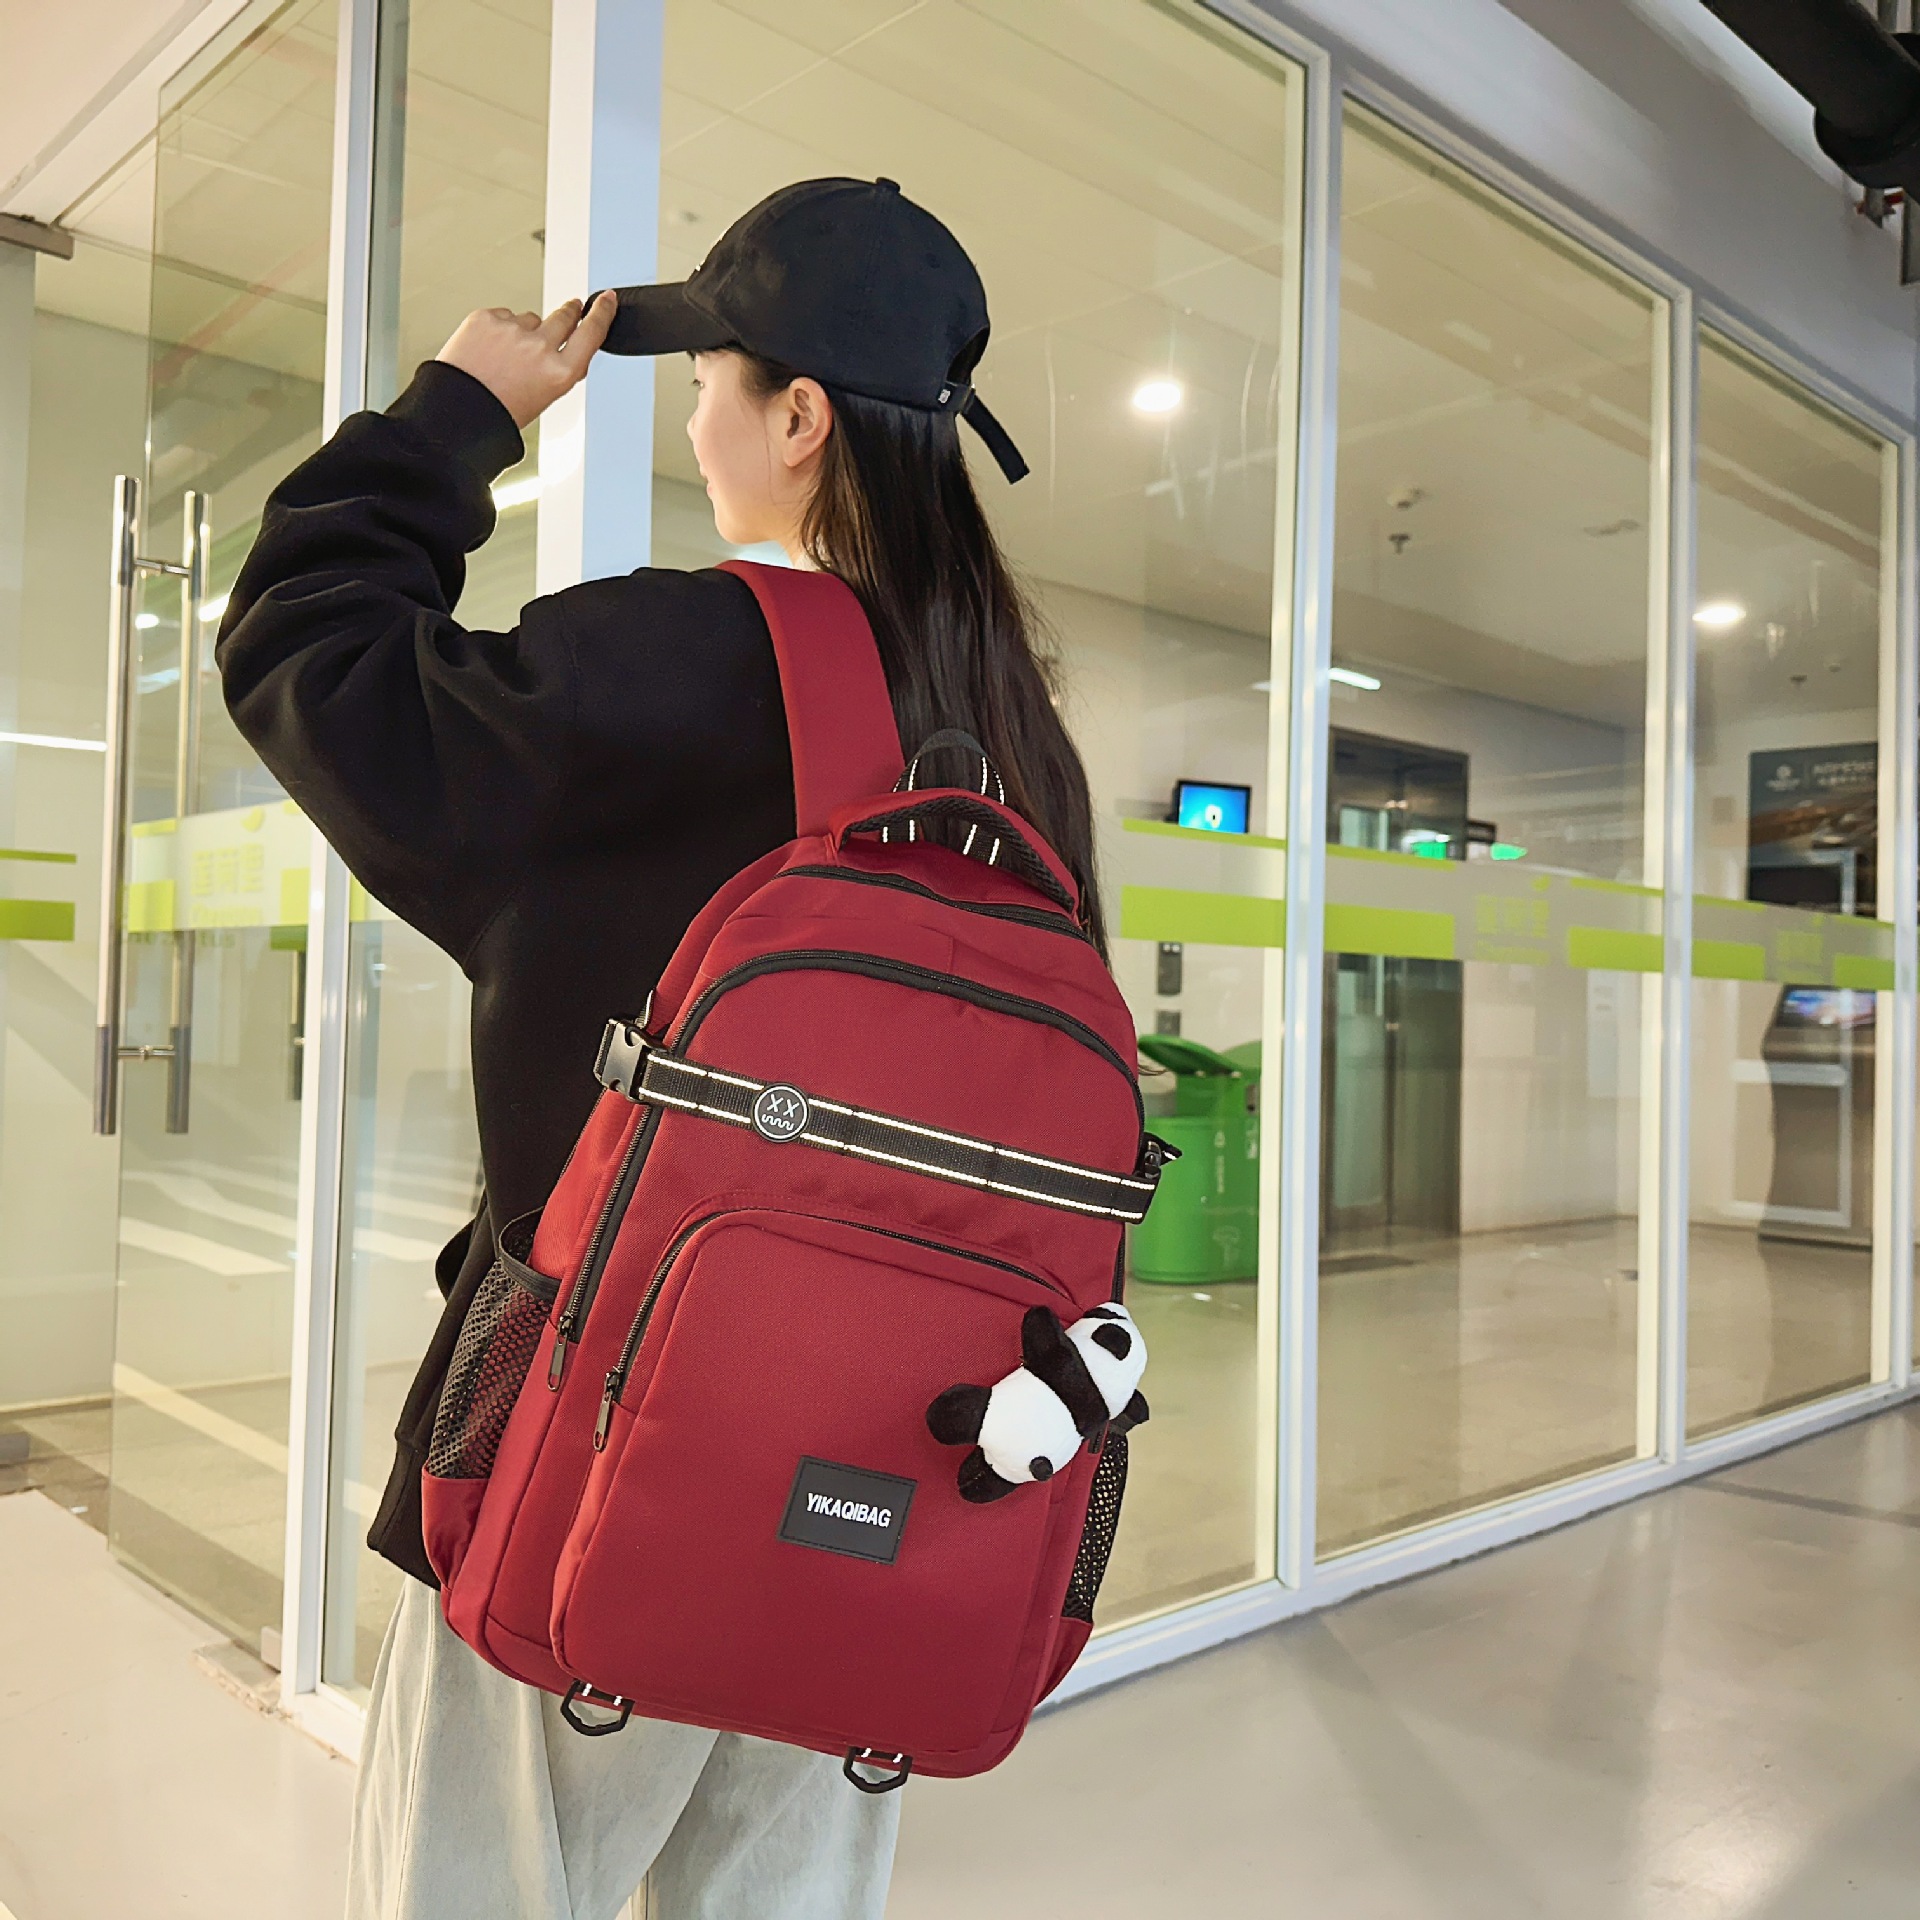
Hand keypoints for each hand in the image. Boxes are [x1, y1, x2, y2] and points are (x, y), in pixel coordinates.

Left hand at [435, 292, 616, 428]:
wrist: (454, 411)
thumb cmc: (497, 411)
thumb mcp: (544, 398)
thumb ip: (561, 371)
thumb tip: (573, 351)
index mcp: (559, 373)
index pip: (591, 333)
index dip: (602, 313)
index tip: (607, 300)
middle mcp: (539, 348)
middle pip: (564, 316)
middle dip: (569, 312)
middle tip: (571, 309)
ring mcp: (512, 330)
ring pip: (530, 319)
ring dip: (526, 330)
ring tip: (508, 355)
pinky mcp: (487, 317)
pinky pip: (503, 316)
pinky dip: (499, 329)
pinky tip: (490, 349)